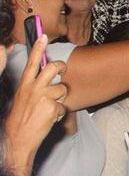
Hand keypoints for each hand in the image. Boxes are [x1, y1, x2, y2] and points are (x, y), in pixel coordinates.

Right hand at [3, 35, 66, 175]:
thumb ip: (33, 86)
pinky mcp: (52, 107)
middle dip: (61, 67)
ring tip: (49, 108)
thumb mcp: (23, 98)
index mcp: (24, 85)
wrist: (18, 140)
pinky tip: (49, 119)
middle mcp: (33, 88)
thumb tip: (46, 73)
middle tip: (62, 71)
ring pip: (63, 89)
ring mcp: (43, 97)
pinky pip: (64, 107)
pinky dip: (59, 114)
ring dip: (60, 100)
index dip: (38, 48)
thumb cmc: (21, 119)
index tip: (43, 36)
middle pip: (53, 68)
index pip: (32, 62)